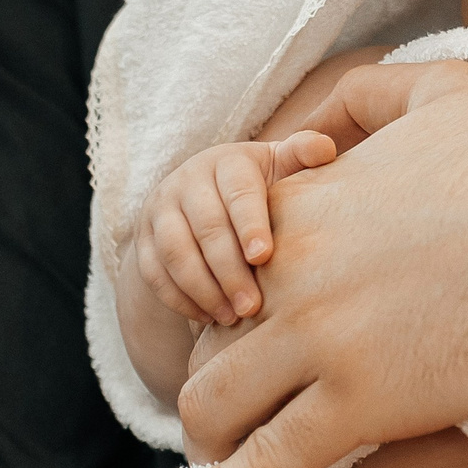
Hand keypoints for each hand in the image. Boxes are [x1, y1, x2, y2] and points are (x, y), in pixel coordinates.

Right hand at [135, 132, 336, 324]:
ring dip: (203, 290)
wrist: (204, 195)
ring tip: (232, 317)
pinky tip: (208, 318)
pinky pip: (154, 272)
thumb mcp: (281, 165)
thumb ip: (304, 154)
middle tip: (252, 306)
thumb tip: (324, 149)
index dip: (249, 225)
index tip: (263, 257)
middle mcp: (187, 181)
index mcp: (227, 162)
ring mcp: (160, 209)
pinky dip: (179, 299)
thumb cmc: (260, 186)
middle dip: (230, 271)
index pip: (237, 194)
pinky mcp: (143, 238)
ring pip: (175, 253)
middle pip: (206, 228)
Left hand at [157, 64, 467, 467]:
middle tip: (244, 404)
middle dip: (216, 375)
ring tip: (222, 460)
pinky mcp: (363, 404)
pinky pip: (262, 466)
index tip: (251, 329)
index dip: (228, 302)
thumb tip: (327, 114)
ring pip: (213, 407)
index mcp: (303, 202)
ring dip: (213, 438)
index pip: (216, 264)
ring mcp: (322, 340)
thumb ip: (369, 95)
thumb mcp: (439, 90)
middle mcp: (291, 271)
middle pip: (203, 340)